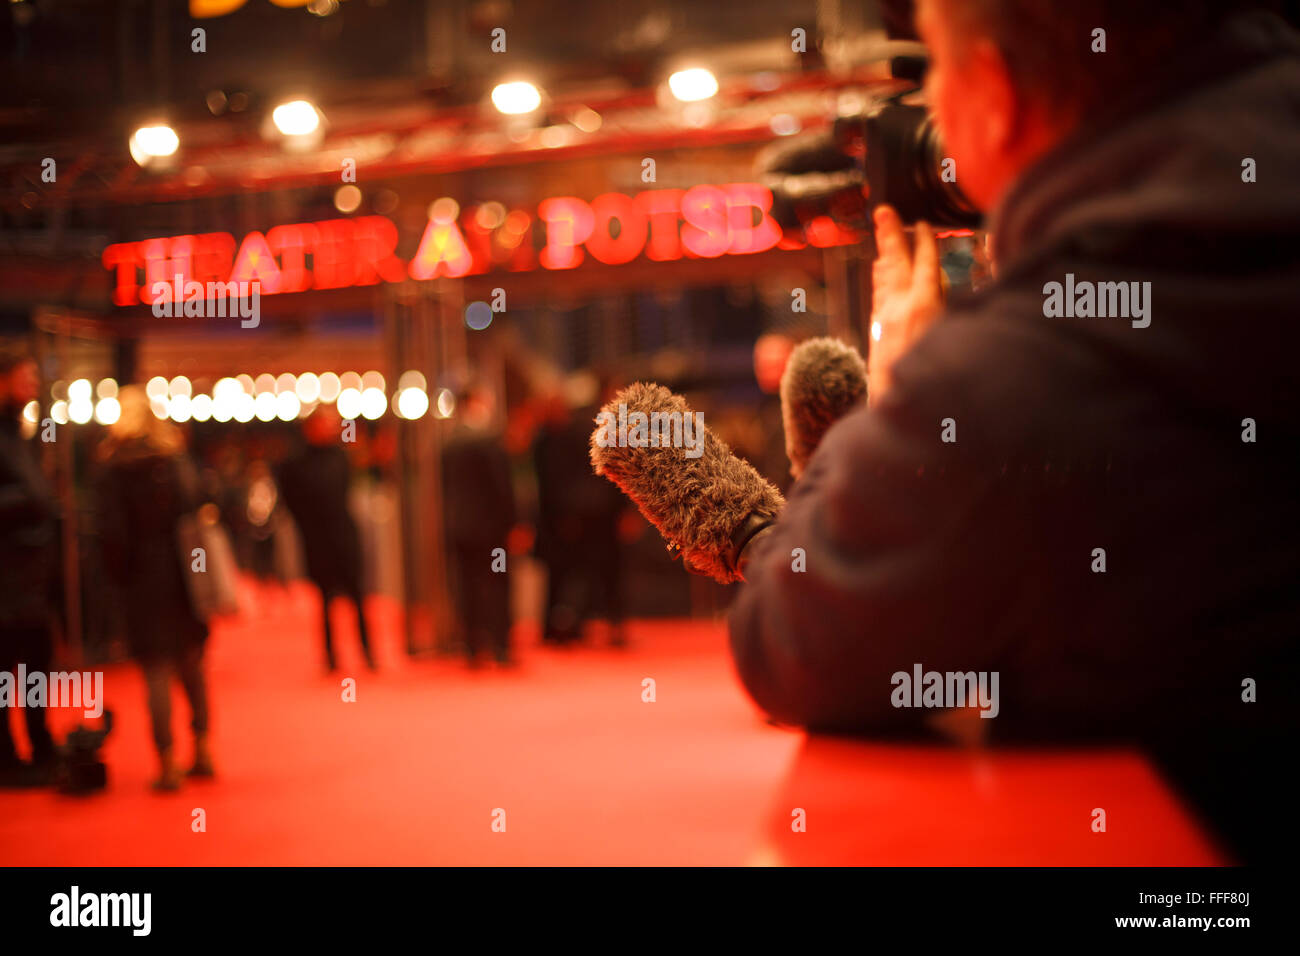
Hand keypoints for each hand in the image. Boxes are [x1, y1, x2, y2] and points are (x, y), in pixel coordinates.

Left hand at [868, 205, 943, 400]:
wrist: (897, 409)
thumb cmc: (935, 379)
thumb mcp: (952, 338)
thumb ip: (952, 310)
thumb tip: (944, 289)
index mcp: (924, 305)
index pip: (926, 263)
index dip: (924, 242)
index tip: (921, 224)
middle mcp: (900, 308)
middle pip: (896, 262)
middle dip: (891, 235)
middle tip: (883, 211)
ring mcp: (885, 321)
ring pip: (884, 280)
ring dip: (885, 257)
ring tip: (883, 238)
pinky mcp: (877, 336)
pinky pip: (879, 298)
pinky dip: (882, 281)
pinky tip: (881, 275)